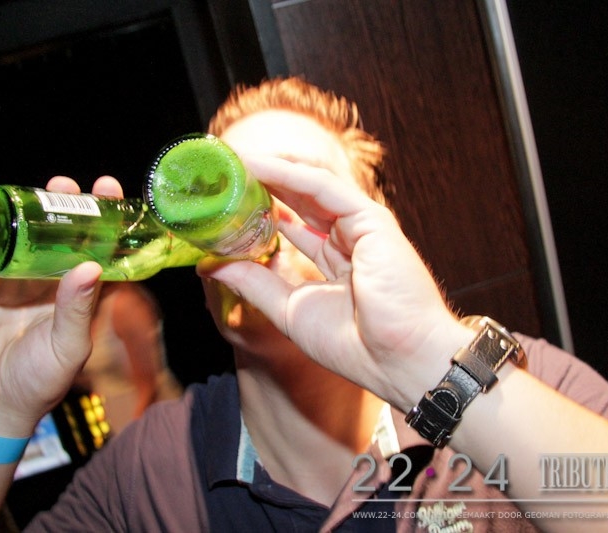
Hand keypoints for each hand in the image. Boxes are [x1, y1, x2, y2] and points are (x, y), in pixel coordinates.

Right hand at [0, 175, 123, 435]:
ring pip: (26, 236)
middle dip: (71, 209)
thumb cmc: (37, 383)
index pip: (98, 253)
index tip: (114, 198)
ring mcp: (13, 282)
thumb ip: (78, 310)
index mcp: (78, 297)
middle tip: (75, 187)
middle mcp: (49, 284)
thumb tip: (90, 266)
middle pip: (63, 236)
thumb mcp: (67, 347)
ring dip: (34, 210)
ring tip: (47, 189)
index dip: (107, 226)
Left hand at [198, 156, 465, 408]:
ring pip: (310, 186)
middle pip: (300, 200)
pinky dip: (289, 174)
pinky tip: (259, 165)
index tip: (228, 200)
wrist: (395, 361)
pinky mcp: (371, 219)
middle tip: (227, 170)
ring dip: (271, 170)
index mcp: (336, 261)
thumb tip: (211, 265)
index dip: (261, 210)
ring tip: (235, 158)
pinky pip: (323, 187)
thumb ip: (254, 283)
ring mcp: (361, 227)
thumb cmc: (354, 345)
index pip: (293, 225)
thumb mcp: (289, 309)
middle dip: (264, 183)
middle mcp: (349, 239)